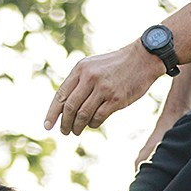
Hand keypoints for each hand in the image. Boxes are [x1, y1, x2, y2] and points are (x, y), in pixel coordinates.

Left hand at [45, 42, 164, 135]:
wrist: (143, 58)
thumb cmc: (116, 64)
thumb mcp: (93, 66)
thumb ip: (79, 81)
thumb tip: (64, 106)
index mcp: (81, 69)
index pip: (61, 94)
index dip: (52, 112)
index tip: (47, 125)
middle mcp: (90, 78)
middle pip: (70, 107)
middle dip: (65, 123)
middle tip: (64, 132)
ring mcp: (104, 89)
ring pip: (83, 114)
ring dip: (77, 126)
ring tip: (76, 131)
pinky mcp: (116, 99)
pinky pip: (98, 117)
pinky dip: (92, 124)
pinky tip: (92, 124)